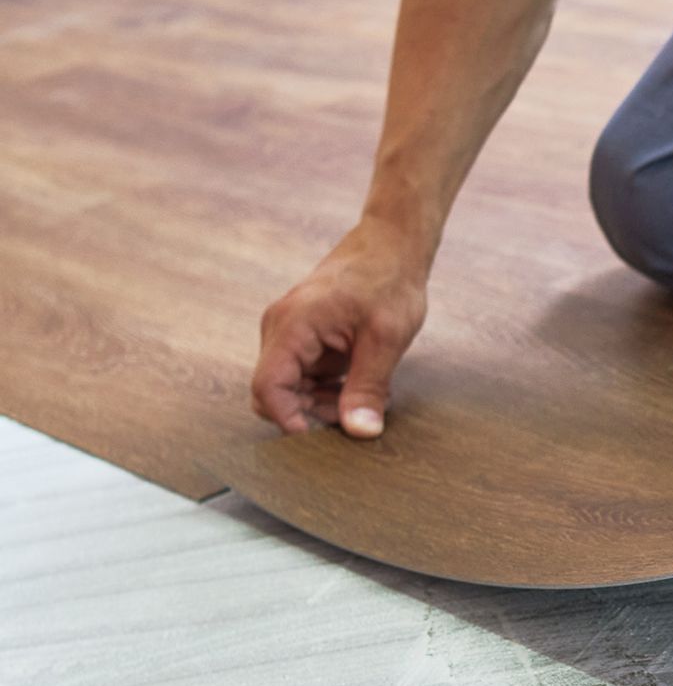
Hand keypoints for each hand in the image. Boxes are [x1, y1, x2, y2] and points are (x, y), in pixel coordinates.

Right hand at [251, 219, 429, 436]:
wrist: (392, 246)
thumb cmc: (389, 282)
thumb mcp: (386, 338)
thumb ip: (368, 386)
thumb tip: (359, 431)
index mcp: (292, 327)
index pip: (268, 389)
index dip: (290, 421)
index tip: (323, 439)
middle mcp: (281, 331)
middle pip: (276, 394)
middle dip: (313, 414)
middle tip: (359, 417)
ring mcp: (291, 335)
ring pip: (292, 390)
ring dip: (326, 404)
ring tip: (370, 397)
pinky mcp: (306, 339)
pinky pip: (306, 377)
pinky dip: (331, 390)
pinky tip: (364, 385)